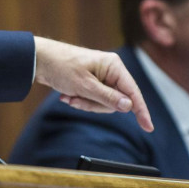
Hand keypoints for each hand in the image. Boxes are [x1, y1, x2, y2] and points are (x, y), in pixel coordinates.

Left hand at [33, 37, 153, 131]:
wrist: (40, 60)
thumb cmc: (62, 67)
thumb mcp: (85, 86)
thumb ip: (108, 98)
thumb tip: (129, 106)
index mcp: (114, 66)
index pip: (133, 92)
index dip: (141, 110)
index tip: (148, 127)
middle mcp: (111, 71)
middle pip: (115, 101)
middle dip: (95, 105)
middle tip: (77, 99)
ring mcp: (102, 77)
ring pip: (103, 103)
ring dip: (85, 103)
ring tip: (69, 96)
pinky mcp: (93, 83)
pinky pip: (93, 100)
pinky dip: (80, 100)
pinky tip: (67, 95)